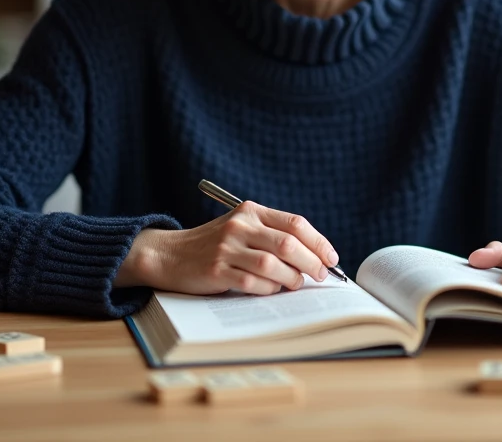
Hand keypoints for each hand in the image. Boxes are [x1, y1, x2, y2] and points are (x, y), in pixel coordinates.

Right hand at [115, 201, 339, 295]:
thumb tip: (315, 257)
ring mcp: (227, 248)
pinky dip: (268, 290)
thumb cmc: (214, 244)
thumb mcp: (242, 228)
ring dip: (291, 279)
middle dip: (312, 263)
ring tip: (294, 284)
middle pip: (289, 244)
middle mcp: (240, 226)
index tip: (331, 258)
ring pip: (274, 265)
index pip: (295, 223)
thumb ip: (272, 235)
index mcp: (250, 210)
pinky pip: (253, 283)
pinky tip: (269, 290)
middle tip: (320, 275)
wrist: (170, 254)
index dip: (318, 242)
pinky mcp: (216, 270)